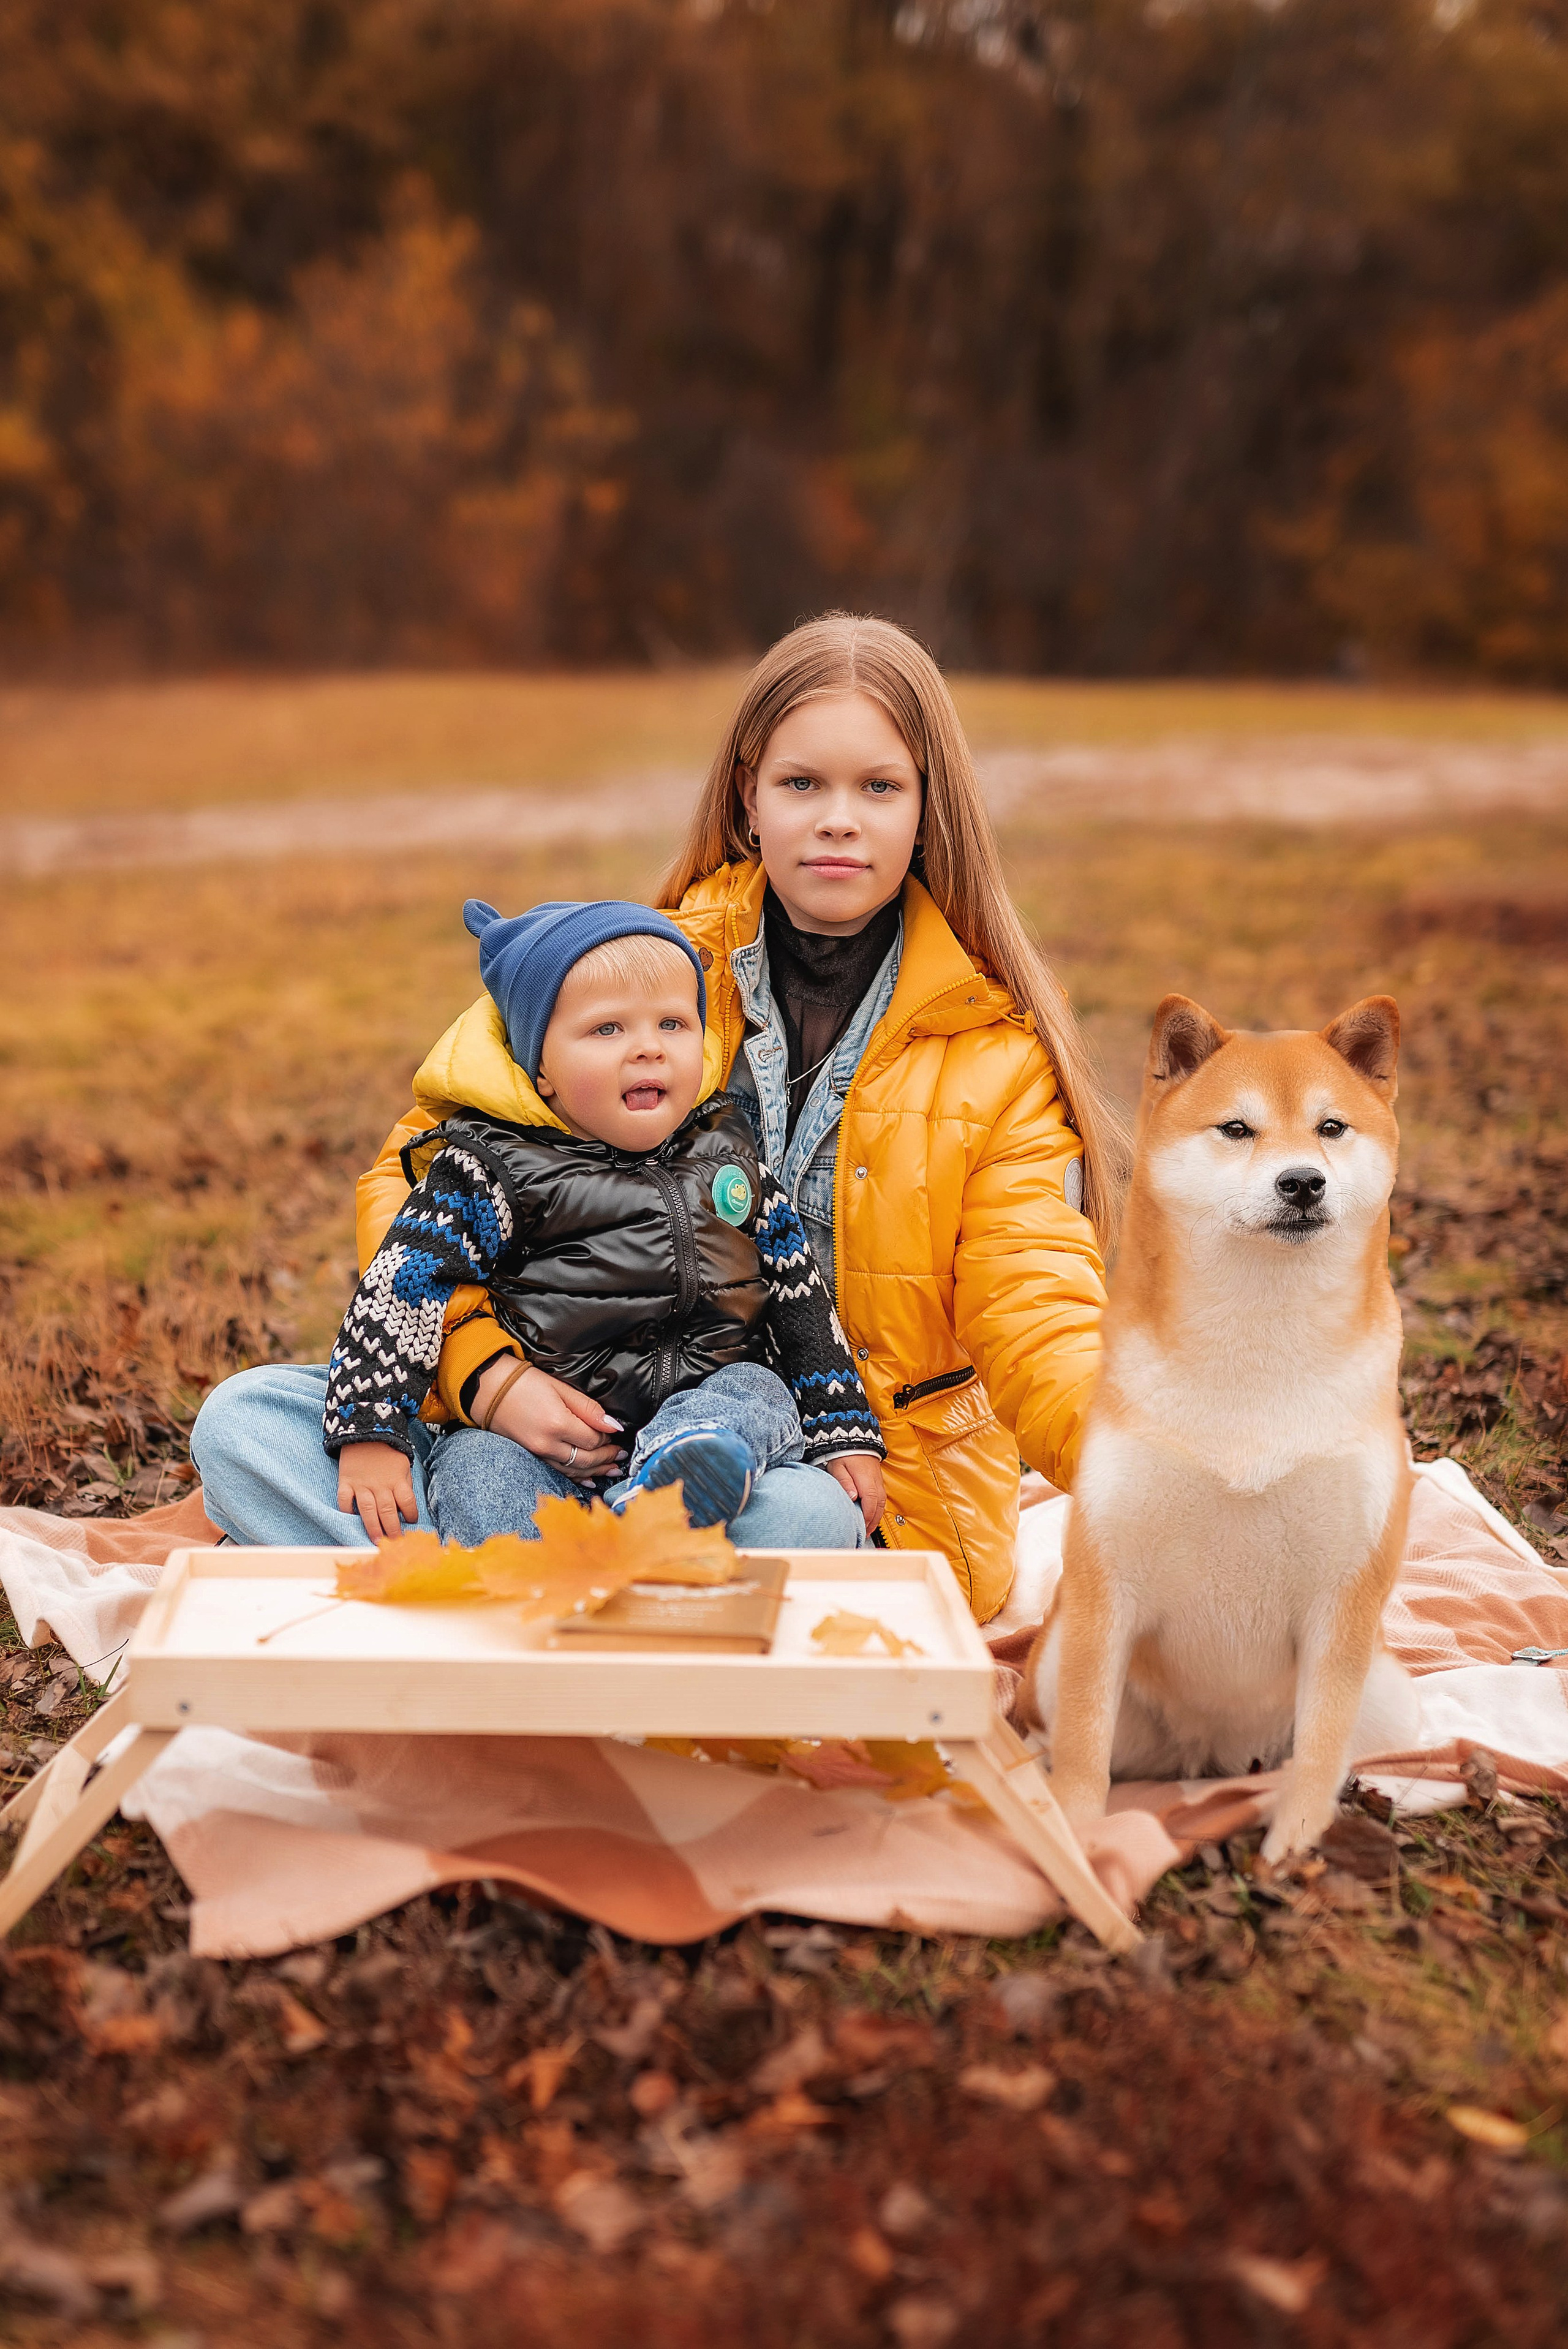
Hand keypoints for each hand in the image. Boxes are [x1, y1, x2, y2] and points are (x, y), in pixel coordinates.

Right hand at [337, 1441, 418, 1542]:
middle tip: (394, 1543)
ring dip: (373, 1527)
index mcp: (396, 1480)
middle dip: (392, 1530)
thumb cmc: (388, 1451)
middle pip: (387, 1511)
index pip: (407, 1502)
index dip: (411, 1514)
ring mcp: (361, 1484)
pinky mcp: (345, 1482)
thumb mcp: (403, 1464)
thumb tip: (407, 1506)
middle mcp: (379, 1485)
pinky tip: (351, 1521)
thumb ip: (405, 1484)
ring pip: (367, 1510)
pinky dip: (347, 1511)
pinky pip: (344, 1500)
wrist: (365, 1431)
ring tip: (376, 1541)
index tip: (411, 1522)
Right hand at [471, 1357, 625, 1483]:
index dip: (607, 1438)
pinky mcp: (531, 1455)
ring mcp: (538, 1453)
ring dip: (596, 1471)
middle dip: (606, 1458)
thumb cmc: (524, 1383)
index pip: (593, 1440)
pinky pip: (558, 1471)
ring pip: (574, 1470)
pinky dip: (576, 1477)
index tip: (614, 1433)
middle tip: (621, 1455)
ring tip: (613, 1470)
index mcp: (557, 1424)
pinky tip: (589, 1480)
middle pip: (586, 1459)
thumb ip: (589, 1408)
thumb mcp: (560, 1388)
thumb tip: (614, 1425)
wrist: (488, 1389)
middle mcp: (548, 1444)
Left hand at [825, 1452, 885, 1534]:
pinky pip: (881, 1500)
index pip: (869, 1506)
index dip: (865, 1519)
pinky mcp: (878, 1482)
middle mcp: (876, 1484)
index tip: (859, 1529)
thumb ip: (845, 1483)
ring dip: (875, 1518)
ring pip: (881, 1505)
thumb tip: (852, 1497)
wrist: (855, 1439)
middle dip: (871, 1523)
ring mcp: (879, 1483)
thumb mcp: (839, 1467)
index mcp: (867, 1482)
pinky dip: (877, 1510)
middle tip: (863, 1535)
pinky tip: (871, 1516)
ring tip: (867, 1530)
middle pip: (877, 1508)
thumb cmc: (844, 1454)